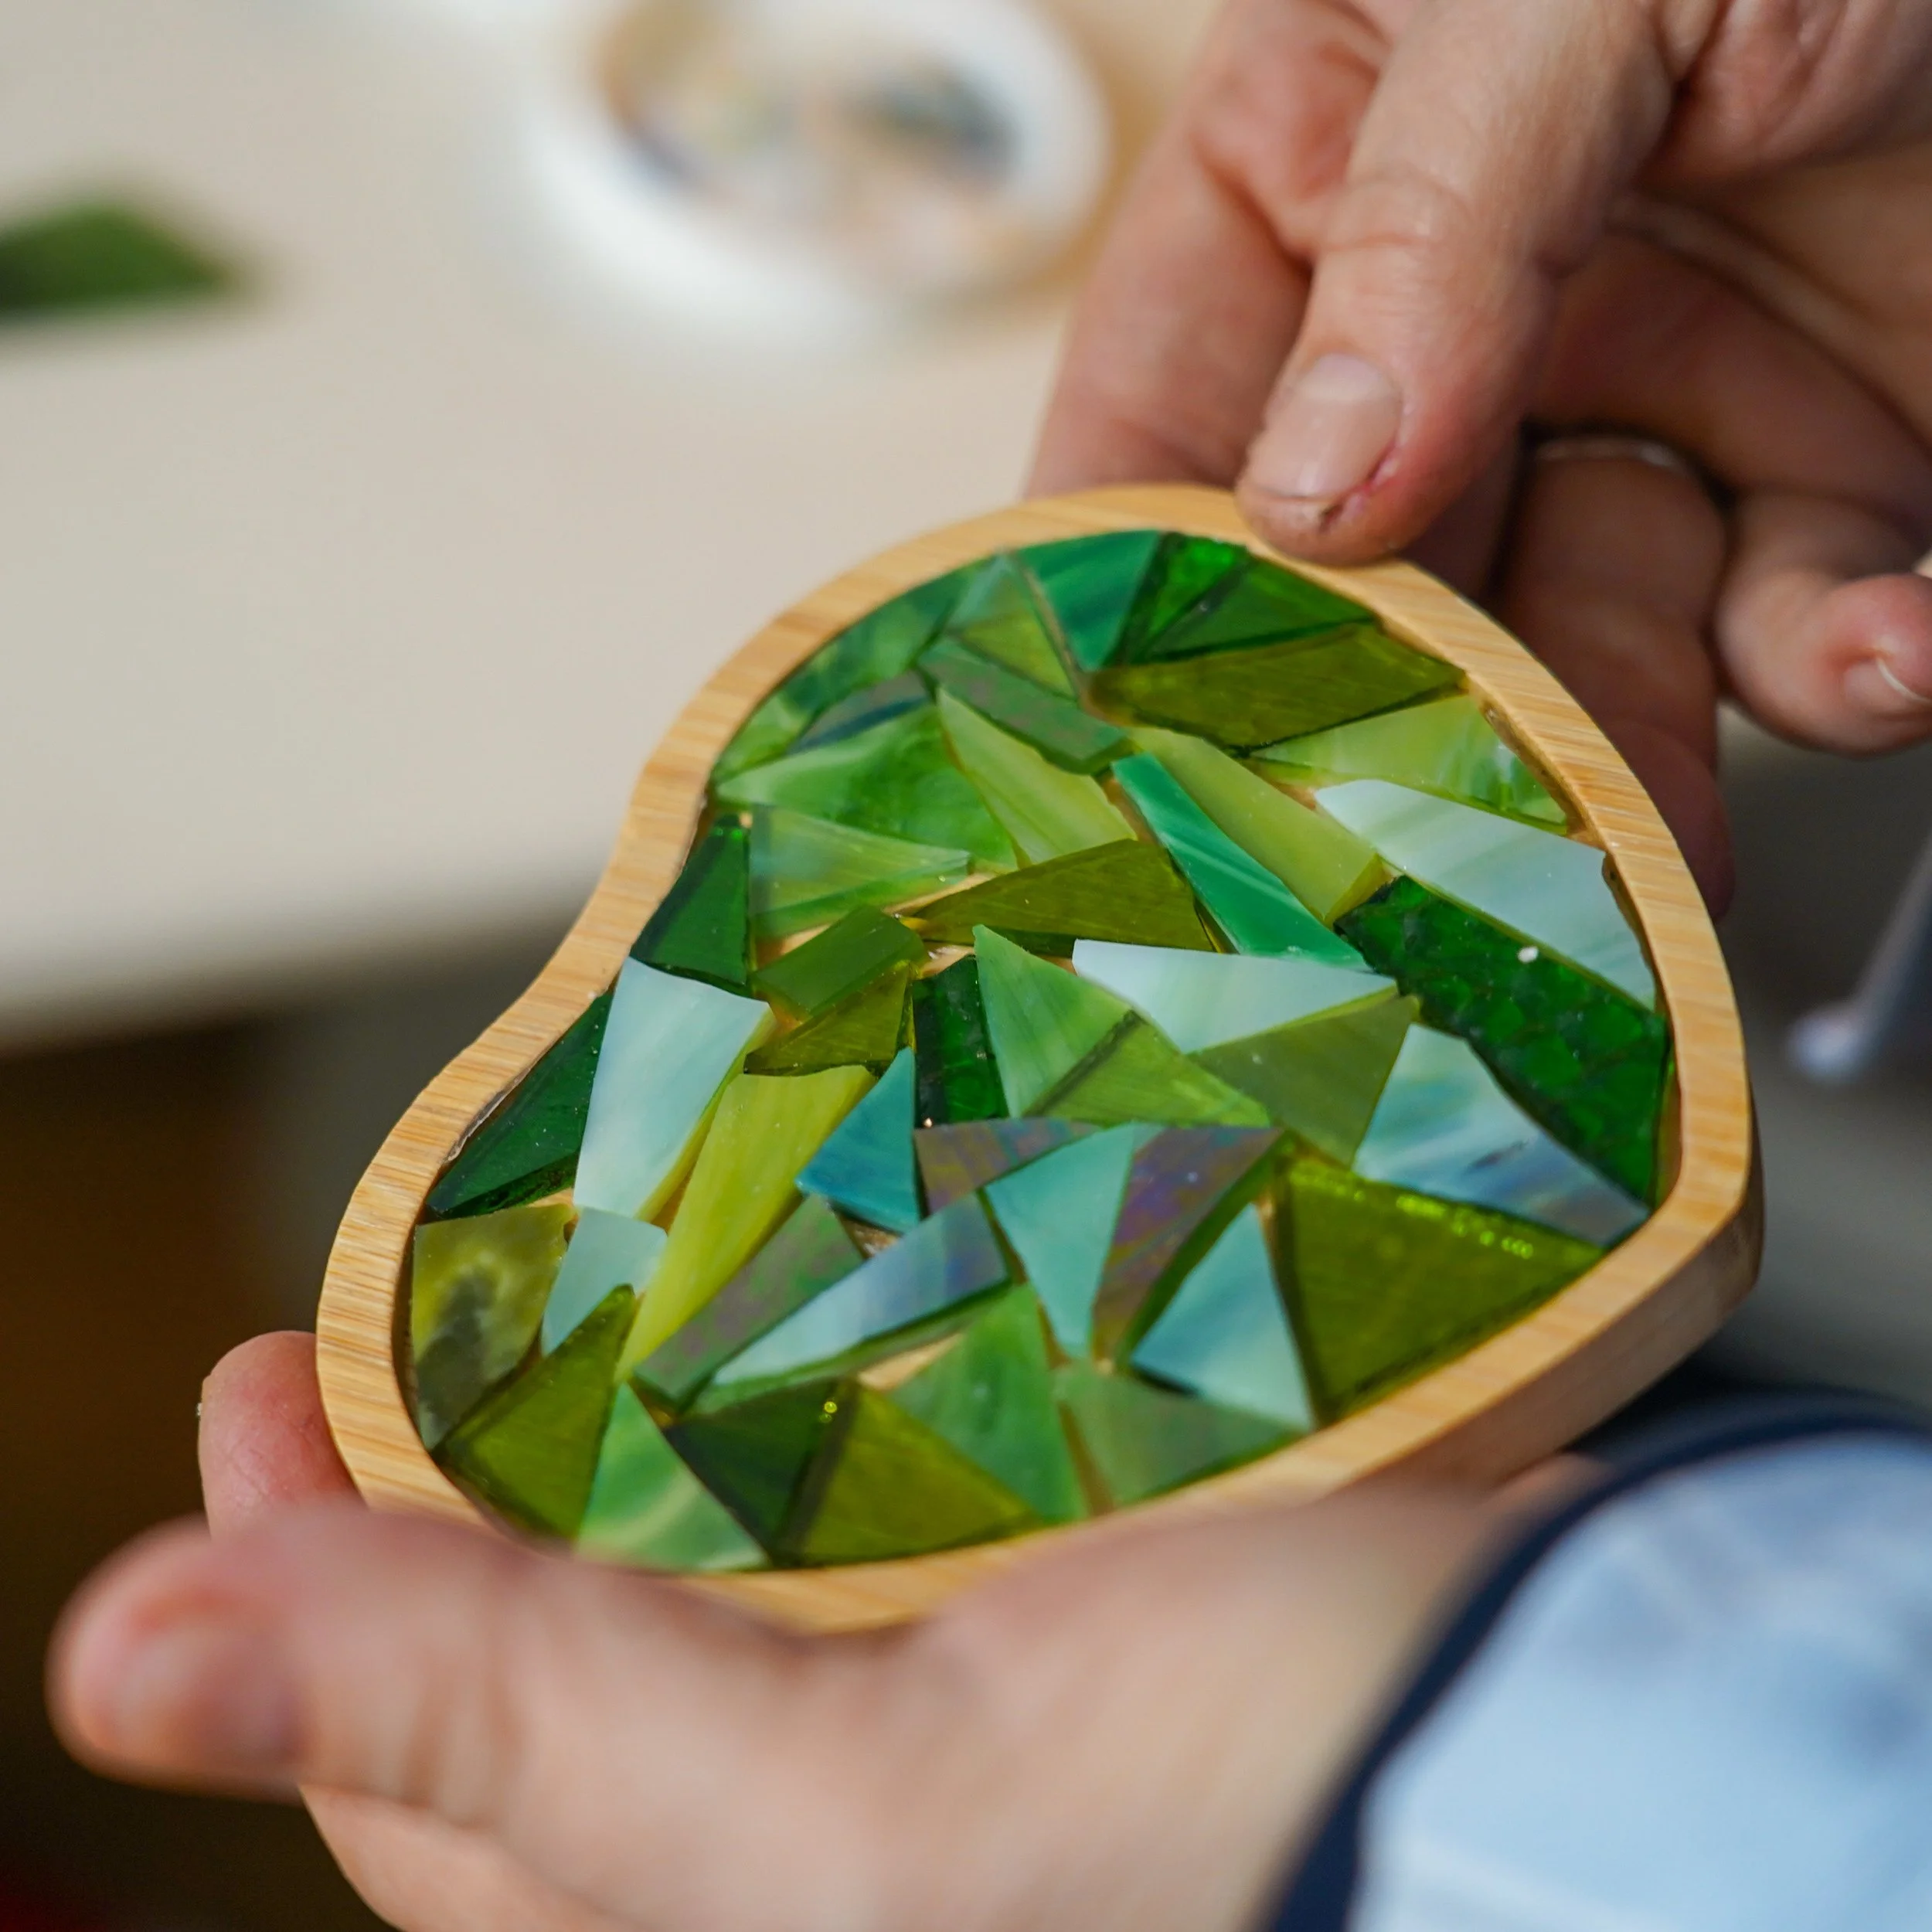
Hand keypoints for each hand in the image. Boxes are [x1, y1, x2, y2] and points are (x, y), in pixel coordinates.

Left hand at [49, 1335, 1498, 1931]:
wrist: (1568, 1761)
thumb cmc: (1236, 1832)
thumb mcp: (828, 1812)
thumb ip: (500, 1714)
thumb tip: (110, 1656)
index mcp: (725, 1893)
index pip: (421, 1752)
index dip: (304, 1556)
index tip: (254, 1361)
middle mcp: (821, 1810)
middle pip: (569, 1630)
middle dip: (478, 1453)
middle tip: (424, 1278)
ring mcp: (955, 1692)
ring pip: (736, 1536)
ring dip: (666, 1392)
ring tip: (608, 1236)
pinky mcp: (1081, 1585)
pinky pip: (892, 1477)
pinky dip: (836, 1371)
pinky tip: (827, 1259)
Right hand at [1034, 0, 1931, 905]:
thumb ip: (1429, 220)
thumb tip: (1312, 489)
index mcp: (1329, 171)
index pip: (1163, 411)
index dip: (1125, 580)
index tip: (1123, 732)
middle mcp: (1466, 318)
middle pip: (1366, 584)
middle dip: (1388, 721)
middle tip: (1395, 841)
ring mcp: (1644, 401)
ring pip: (1572, 645)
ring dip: (1617, 749)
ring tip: (1657, 819)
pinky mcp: (1823, 472)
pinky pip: (1793, 625)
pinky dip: (1843, 670)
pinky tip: (1892, 645)